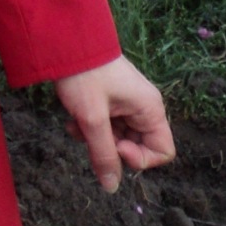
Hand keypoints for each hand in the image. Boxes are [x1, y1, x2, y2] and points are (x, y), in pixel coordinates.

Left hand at [53, 53, 174, 193]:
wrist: (63, 38)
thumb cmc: (84, 74)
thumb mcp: (92, 118)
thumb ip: (103, 155)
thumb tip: (112, 188)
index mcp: (149, 109)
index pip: (162, 151)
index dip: (139, 158)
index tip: (115, 145)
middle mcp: (143, 106)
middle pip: (137, 145)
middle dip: (110, 147)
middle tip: (89, 134)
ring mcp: (126, 102)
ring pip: (118, 137)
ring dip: (95, 137)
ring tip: (76, 124)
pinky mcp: (110, 98)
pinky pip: (107, 124)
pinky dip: (90, 126)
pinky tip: (72, 119)